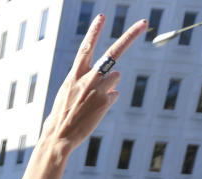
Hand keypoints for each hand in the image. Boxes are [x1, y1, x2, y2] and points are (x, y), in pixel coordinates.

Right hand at [39, 16, 145, 152]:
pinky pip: (114, 95)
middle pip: (113, 53)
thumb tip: (115, 79)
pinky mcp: (106, 101)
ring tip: (91, 102)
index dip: (94, 32)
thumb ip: (86, 82)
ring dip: (108, 86)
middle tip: (144, 23)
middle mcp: (88, 79)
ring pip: (114, 78)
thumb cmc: (60, 117)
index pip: (85, 48)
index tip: (102, 17)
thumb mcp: (67, 94)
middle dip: (130, 36)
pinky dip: (107, 101)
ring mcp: (98, 90)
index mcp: (74, 76)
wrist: (58, 137)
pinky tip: (94, 111)